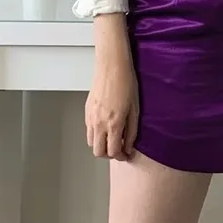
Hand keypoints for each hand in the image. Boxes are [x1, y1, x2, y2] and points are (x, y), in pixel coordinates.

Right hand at [85, 37, 138, 160]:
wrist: (112, 66)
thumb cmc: (126, 83)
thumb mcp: (135, 109)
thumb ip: (132, 130)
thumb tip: (129, 145)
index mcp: (114, 123)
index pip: (113, 151)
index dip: (121, 156)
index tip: (127, 154)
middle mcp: (99, 123)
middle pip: (98, 152)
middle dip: (109, 154)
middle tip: (119, 149)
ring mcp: (90, 117)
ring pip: (91, 143)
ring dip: (101, 145)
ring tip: (113, 138)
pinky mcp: (86, 111)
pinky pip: (88, 130)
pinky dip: (96, 134)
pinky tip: (106, 127)